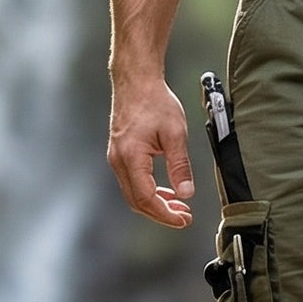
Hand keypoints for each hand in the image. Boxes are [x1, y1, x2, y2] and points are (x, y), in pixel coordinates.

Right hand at [108, 74, 195, 226]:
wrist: (136, 81)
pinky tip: (165, 190)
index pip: (146, 198)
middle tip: (183, 217)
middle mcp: (118, 161)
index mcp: (131, 158)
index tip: (183, 220)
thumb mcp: (175, 134)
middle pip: (136, 201)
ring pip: (133, 193)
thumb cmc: (154, 102)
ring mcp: (116, 158)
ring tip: (178, 206)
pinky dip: (148, 190)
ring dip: (155, 203)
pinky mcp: (119, 153)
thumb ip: (180, 166)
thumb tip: (186, 193)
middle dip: (160, 213)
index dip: (165, 214)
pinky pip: (132, 181)